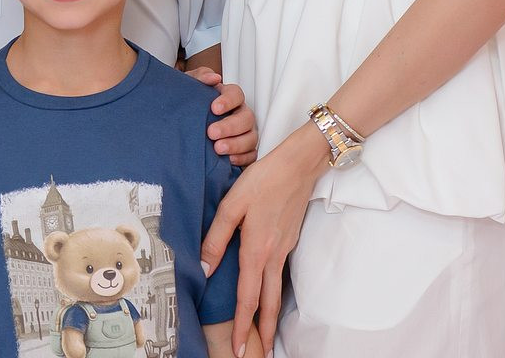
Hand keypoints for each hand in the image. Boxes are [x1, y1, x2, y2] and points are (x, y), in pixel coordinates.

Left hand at [187, 69, 258, 166]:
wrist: (181, 125)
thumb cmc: (189, 104)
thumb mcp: (189, 87)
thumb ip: (200, 77)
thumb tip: (213, 78)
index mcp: (229, 97)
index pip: (237, 94)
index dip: (228, 101)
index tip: (214, 108)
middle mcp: (241, 114)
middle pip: (246, 118)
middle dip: (230, 126)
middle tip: (211, 133)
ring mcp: (245, 132)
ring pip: (251, 137)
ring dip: (236, 144)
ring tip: (218, 148)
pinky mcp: (245, 149)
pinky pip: (251, 154)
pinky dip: (242, 158)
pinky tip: (228, 160)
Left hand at [201, 125, 322, 357]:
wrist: (299, 166)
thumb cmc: (263, 181)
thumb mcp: (232, 205)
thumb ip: (216, 237)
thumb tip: (205, 268)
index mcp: (256, 250)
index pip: (248, 298)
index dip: (243, 325)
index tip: (239, 348)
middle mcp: (273, 256)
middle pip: (267, 304)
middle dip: (262, 333)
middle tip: (257, 354)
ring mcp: (284, 251)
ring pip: (276, 292)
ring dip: (270, 317)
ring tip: (265, 337)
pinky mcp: (289, 243)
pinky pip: (279, 276)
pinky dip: (273, 295)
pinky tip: (266, 296)